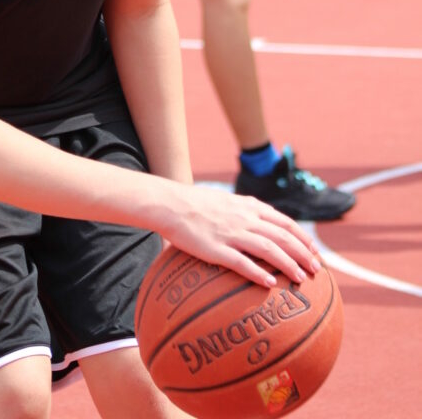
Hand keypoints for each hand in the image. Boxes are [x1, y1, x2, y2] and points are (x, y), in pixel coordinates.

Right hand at [165, 184, 320, 287]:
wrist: (170, 204)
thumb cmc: (195, 204)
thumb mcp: (226, 201)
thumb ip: (243, 211)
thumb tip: (258, 225)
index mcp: (248, 206)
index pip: (284, 221)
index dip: (302, 237)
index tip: (314, 250)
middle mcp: (244, 218)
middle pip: (282, 236)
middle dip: (303, 253)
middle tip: (317, 269)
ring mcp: (231, 233)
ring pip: (268, 249)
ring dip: (288, 264)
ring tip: (301, 278)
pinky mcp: (216, 249)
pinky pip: (242, 262)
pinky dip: (258, 273)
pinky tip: (270, 284)